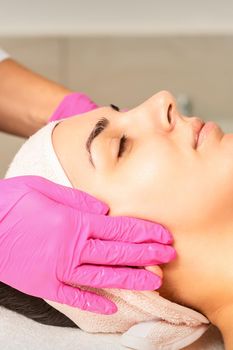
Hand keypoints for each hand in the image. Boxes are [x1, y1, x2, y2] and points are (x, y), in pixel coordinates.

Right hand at [0, 176, 175, 313]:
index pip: (119, 229)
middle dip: (147, 254)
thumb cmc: (11, 202)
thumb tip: (104, 210)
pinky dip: (94, 302)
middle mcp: (72, 248)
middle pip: (118, 253)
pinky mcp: (44, 285)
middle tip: (169, 256)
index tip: (163, 236)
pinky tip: (113, 307)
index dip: (144, 232)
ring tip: (154, 281)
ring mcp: (59, 269)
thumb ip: (77, 200)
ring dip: (131, 278)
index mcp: (74, 222)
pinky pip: (74, 296)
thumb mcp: (44, 188)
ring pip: (103, 276)